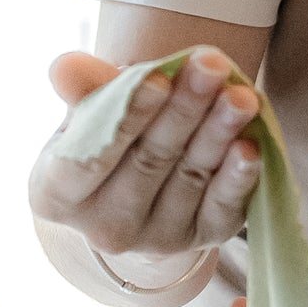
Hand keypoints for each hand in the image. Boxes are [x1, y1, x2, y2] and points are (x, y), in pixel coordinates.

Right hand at [29, 47, 261, 265]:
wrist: (143, 181)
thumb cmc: (110, 135)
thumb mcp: (90, 112)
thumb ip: (85, 90)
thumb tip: (67, 67)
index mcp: (56, 194)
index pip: (90, 157)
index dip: (127, 116)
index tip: (158, 77)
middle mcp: (103, 227)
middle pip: (148, 162)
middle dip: (184, 110)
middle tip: (212, 67)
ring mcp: (155, 238)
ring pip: (190, 178)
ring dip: (218, 133)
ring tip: (241, 95)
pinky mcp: (201, 239)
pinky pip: (222, 208)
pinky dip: (238, 177)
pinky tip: (251, 146)